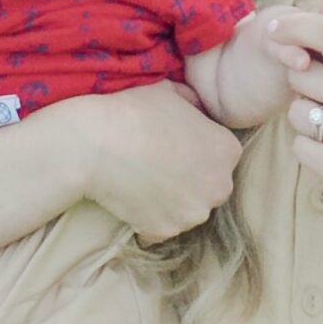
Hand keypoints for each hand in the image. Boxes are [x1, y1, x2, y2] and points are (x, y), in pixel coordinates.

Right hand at [61, 83, 245, 245]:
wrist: (95, 145)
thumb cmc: (133, 112)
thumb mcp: (171, 92)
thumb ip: (193, 103)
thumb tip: (196, 108)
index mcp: (227, 150)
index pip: (221, 155)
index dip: (197, 151)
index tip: (175, 147)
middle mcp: (219, 186)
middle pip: (210, 186)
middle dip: (191, 180)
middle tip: (159, 167)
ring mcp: (194, 213)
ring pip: (188, 210)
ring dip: (172, 202)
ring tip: (143, 184)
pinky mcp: (167, 231)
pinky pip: (162, 228)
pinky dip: (150, 220)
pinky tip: (132, 202)